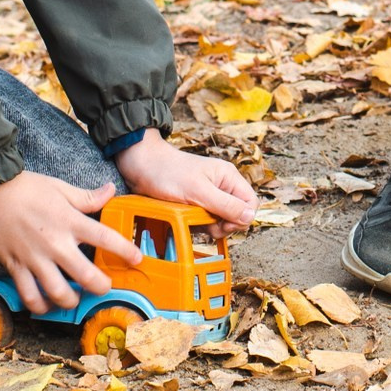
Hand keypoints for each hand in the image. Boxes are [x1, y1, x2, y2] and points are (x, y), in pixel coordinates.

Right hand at [0, 170, 143, 314]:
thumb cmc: (24, 186)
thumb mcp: (60, 187)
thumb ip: (87, 197)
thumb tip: (111, 190)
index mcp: (69, 221)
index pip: (105, 238)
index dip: (125, 251)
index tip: (136, 259)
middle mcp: (55, 243)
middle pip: (86, 276)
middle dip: (101, 286)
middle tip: (104, 286)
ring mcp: (34, 258)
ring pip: (58, 293)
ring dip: (71, 301)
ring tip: (75, 298)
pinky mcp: (14, 266)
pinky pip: (29, 295)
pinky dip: (39, 305)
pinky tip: (46, 304)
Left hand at [116, 132, 256, 234]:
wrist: (139, 165)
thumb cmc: (167, 172)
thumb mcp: (198, 191)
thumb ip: (225, 205)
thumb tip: (250, 217)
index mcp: (228, 177)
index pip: (250, 204)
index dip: (241, 218)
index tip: (222, 223)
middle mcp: (222, 186)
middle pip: (237, 214)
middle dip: (223, 224)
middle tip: (205, 224)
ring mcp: (209, 194)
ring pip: (221, 219)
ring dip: (209, 226)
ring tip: (192, 219)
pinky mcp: (196, 202)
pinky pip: (205, 219)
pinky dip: (198, 224)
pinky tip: (186, 219)